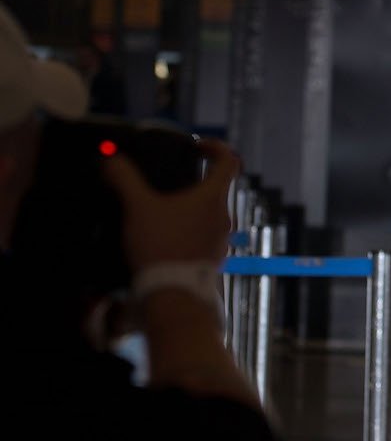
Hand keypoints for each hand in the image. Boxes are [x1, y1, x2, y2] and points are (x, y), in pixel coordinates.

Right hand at [102, 139, 238, 271]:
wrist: (173, 294)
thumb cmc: (160, 245)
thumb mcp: (138, 207)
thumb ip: (124, 178)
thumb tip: (111, 158)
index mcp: (213, 197)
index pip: (229, 161)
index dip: (216, 147)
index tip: (197, 147)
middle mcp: (225, 216)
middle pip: (217, 188)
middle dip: (194, 182)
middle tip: (168, 182)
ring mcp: (222, 239)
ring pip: (210, 214)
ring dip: (191, 208)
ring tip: (162, 211)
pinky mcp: (214, 259)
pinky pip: (205, 236)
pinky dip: (190, 230)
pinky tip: (166, 237)